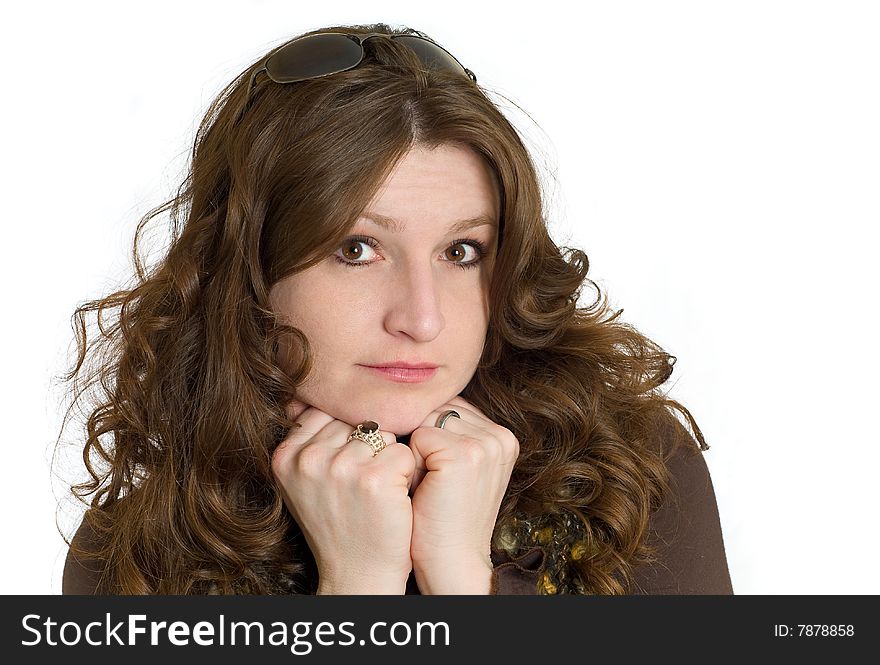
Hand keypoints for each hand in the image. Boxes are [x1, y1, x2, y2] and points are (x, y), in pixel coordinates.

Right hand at [271, 398, 415, 593]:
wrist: (358, 574)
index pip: (326, 411)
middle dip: (368, 446)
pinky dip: (406, 473)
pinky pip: (404, 451)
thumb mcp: (306, 480)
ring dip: (388, 459)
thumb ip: (308, 438)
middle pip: (356, 419)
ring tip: (376, 493)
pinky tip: (392, 498)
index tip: (347, 468)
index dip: (346, 436)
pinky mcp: (374, 478)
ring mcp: (340, 468)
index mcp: (285, 455)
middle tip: (362, 485)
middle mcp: (308, 459)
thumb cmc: (339, 522)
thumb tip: (315, 388)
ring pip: (383, 433)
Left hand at [408, 396, 519, 593]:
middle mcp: (500, 436)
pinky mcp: (463, 454)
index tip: (439, 474)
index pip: (450, 407)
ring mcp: (485, 444)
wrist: (452, 562)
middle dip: (423, 440)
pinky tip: (424, 489)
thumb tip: (417, 397)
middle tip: (433, 482)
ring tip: (429, 485)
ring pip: (426, 420)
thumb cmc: (445, 517)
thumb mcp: (460, 469)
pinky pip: (417, 436)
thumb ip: (453, 433)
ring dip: (416, 450)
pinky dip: (411, 461)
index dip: (432, 436)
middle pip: (438, 409)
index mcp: (503, 437)